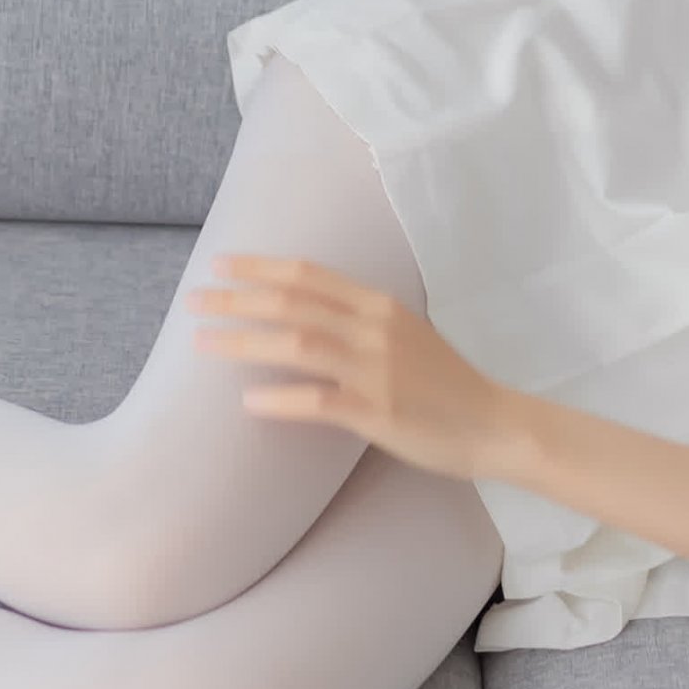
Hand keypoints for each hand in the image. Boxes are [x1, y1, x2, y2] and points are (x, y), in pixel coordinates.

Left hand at [186, 253, 524, 481]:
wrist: (494, 424)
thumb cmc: (446, 384)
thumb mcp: (405, 336)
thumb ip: (359, 323)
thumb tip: (304, 318)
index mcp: (380, 306)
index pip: (309, 275)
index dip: (261, 267)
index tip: (220, 264)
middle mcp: (375, 329)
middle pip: (294, 302)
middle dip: (237, 298)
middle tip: (194, 301)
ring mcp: (376, 370)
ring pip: (298, 343)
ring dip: (244, 342)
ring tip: (203, 344)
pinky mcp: (378, 412)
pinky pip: (318, 401)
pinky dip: (280, 399)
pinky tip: (248, 402)